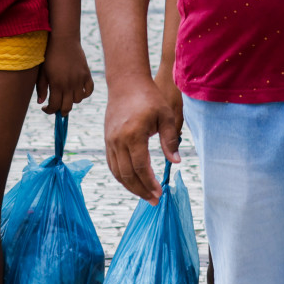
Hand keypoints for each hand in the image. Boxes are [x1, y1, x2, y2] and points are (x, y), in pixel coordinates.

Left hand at [35, 32, 94, 115]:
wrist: (64, 40)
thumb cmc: (50, 55)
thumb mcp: (42, 72)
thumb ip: (41, 88)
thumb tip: (41, 103)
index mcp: (56, 84)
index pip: (54, 106)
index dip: (49, 110)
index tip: (46, 108)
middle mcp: (69, 84)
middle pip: (67, 107)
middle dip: (61, 111)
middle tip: (57, 109)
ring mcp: (79, 80)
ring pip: (78, 100)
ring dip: (72, 101)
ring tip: (66, 96)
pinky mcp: (87, 75)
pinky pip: (89, 90)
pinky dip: (85, 94)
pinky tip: (78, 91)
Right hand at [105, 72, 180, 203]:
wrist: (126, 83)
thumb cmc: (149, 97)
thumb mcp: (166, 116)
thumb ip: (170, 139)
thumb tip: (176, 162)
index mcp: (134, 134)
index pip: (141, 167)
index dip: (150, 183)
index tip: (159, 193)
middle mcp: (118, 140)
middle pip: (127, 174)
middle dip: (140, 190)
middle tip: (153, 201)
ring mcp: (110, 141)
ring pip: (117, 172)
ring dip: (130, 186)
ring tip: (144, 195)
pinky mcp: (107, 140)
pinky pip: (112, 164)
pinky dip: (121, 176)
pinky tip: (132, 182)